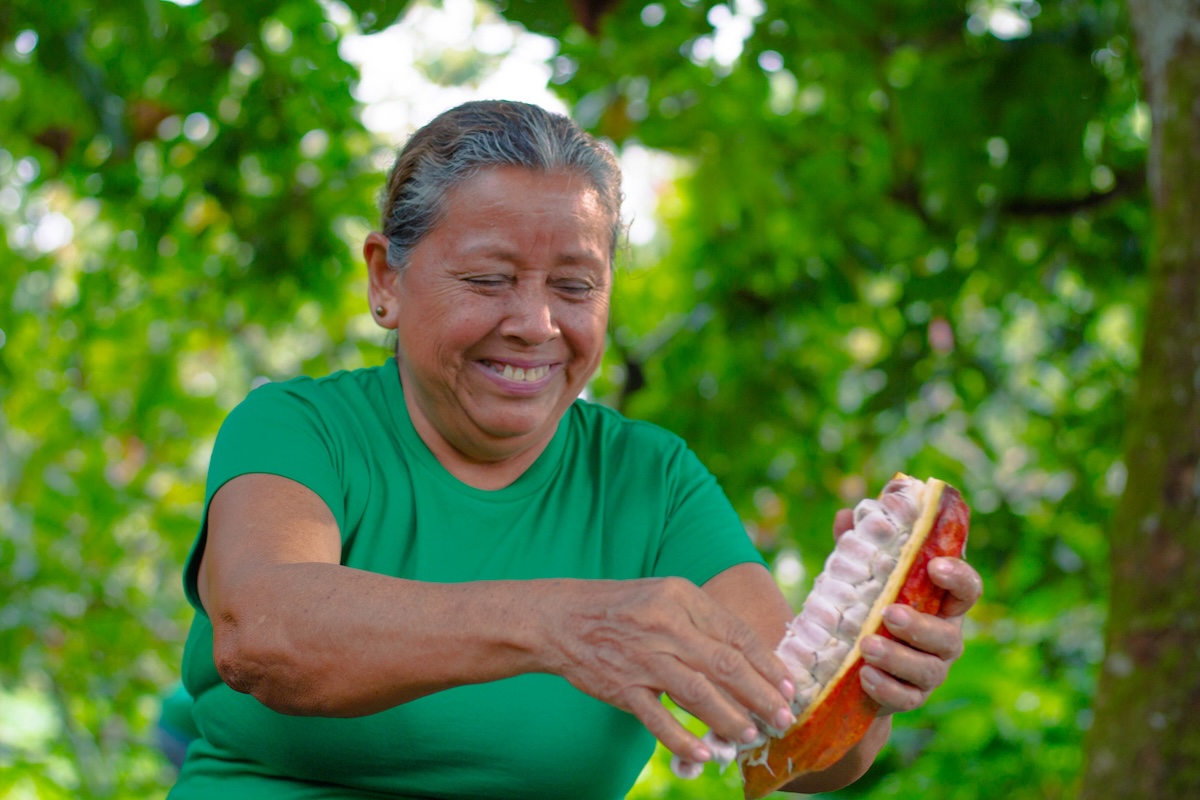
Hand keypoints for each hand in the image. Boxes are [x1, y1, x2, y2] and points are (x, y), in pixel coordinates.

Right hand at [540, 578, 795, 763]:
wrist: (560, 618)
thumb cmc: (621, 607)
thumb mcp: (665, 596)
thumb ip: (703, 621)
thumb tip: (748, 657)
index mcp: (681, 597)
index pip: (735, 633)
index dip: (767, 663)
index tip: (788, 685)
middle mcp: (665, 625)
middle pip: (725, 665)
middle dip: (760, 695)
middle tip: (782, 717)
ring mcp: (642, 657)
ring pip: (697, 694)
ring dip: (729, 719)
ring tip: (751, 735)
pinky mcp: (621, 687)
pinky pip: (658, 719)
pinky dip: (683, 740)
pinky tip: (704, 755)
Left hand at [832, 507, 982, 714]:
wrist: (855, 669)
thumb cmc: (868, 609)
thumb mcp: (864, 579)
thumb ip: (858, 548)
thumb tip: (846, 515)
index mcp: (940, 603)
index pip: (967, 589)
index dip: (959, 577)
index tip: (935, 566)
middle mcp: (944, 638)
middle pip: (948, 636)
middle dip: (920, 626)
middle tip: (889, 614)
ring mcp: (931, 671)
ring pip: (928, 669)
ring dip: (898, 657)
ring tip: (866, 645)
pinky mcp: (912, 697)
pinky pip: (906, 698)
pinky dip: (887, 688)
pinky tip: (865, 675)